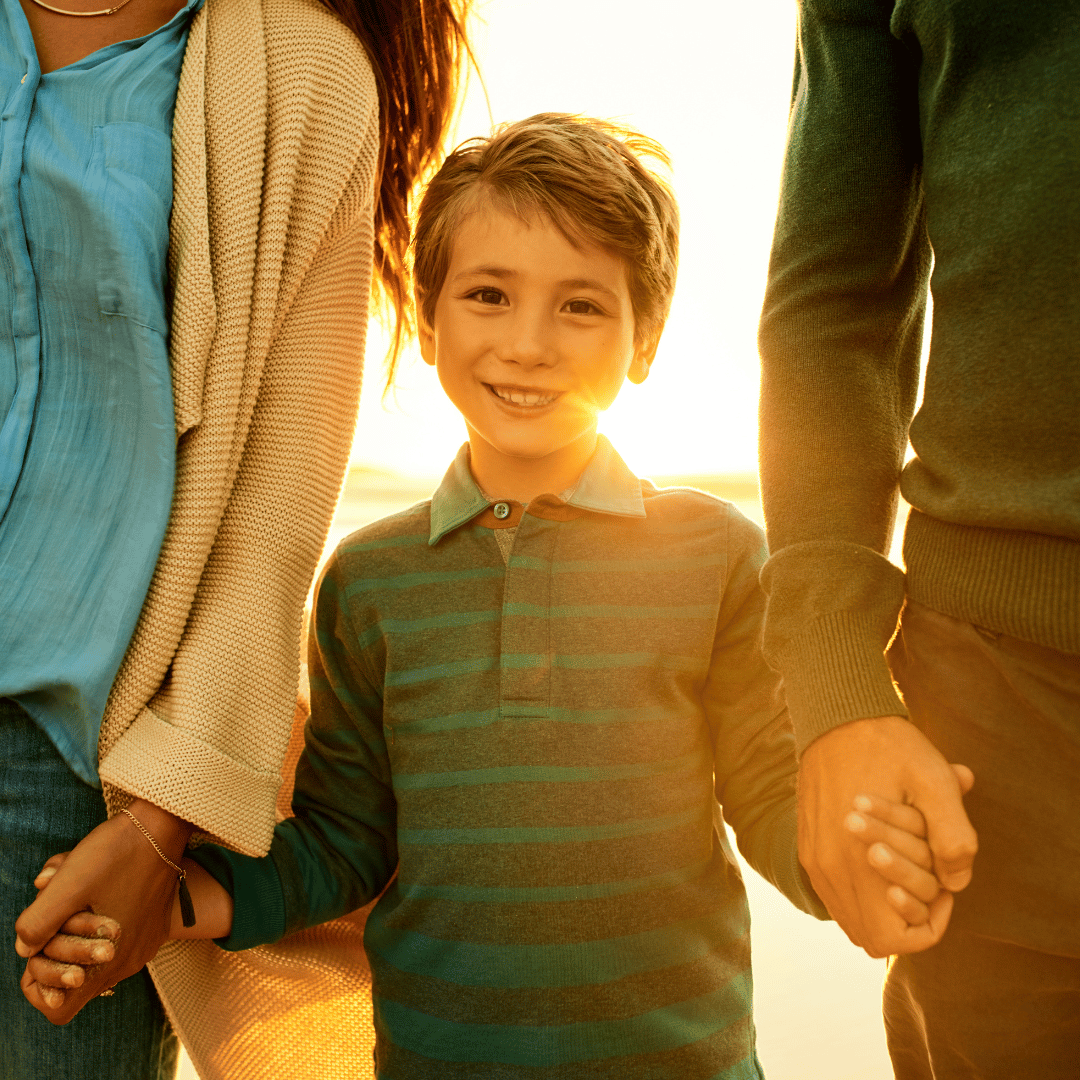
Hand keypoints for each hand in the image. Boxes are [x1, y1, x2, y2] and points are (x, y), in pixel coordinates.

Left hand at [15, 799, 192, 1023]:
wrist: (164, 825)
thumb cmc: (115, 853)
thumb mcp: (67, 885)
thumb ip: (37, 924)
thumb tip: (24, 948)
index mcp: (109, 962)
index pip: (59, 1008)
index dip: (39, 984)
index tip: (39, 948)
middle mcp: (130, 961)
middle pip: (76, 979)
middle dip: (55, 947)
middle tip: (58, 912)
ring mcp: (144, 944)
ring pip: (93, 954)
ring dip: (74, 927)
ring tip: (75, 889)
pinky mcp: (151, 926)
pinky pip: (113, 937)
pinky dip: (96, 918)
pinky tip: (96, 886)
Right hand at [797, 715, 977, 956]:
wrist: (836, 716)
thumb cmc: (890, 747)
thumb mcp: (935, 782)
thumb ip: (953, 837)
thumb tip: (956, 882)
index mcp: (859, 860)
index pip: (892, 941)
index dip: (928, 926)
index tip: (944, 888)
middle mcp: (830, 868)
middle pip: (870, 937)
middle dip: (906, 919)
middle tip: (929, 877)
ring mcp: (814, 859)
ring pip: (850, 919)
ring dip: (881, 906)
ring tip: (907, 864)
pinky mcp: (808, 847)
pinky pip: (834, 895)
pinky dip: (861, 891)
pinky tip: (882, 854)